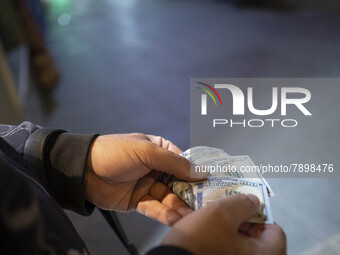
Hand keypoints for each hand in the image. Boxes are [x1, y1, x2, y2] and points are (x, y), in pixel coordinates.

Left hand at [86, 133, 202, 225]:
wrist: (83, 170)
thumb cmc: (116, 152)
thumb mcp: (147, 151)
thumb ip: (174, 163)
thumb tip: (201, 173)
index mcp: (160, 150)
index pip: (184, 162)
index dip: (197, 173)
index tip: (212, 185)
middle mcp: (156, 168)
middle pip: (179, 183)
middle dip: (191, 194)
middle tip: (205, 205)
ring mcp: (148, 185)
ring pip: (168, 198)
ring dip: (180, 207)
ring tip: (192, 216)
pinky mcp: (138, 201)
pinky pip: (155, 208)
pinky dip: (165, 214)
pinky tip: (177, 220)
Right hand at [162, 194, 285, 254]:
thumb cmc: (199, 243)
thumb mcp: (221, 213)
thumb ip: (242, 203)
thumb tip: (253, 202)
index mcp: (264, 254)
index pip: (275, 230)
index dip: (260, 213)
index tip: (245, 205)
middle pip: (256, 237)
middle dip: (240, 219)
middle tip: (226, 209)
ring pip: (238, 243)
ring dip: (226, 229)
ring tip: (211, 217)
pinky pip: (224, 250)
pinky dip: (217, 240)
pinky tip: (203, 230)